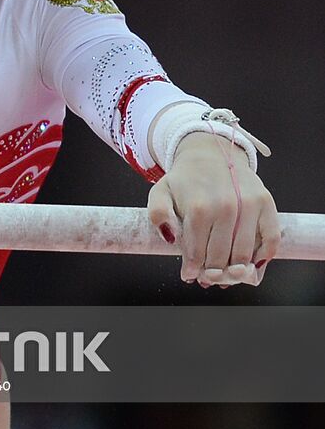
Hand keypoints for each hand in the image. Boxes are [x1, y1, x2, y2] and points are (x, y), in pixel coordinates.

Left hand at [147, 132, 279, 286]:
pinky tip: (252, 262)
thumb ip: (158, 214)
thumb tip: (170, 239)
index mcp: (198, 207)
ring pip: (245, 255)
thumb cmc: (185, 179)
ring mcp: (248, 204)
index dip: (192, 269)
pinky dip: (264, 256)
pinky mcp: (266, 202)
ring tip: (226, 272)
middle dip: (213, 273)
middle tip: (208, 276)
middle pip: (221, 258)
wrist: (210, 152)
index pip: (197, 253)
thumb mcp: (161, 192)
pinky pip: (272, 239)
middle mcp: (225, 206)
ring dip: (236, 270)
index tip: (189, 275)